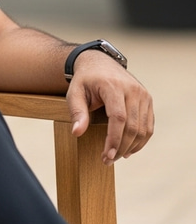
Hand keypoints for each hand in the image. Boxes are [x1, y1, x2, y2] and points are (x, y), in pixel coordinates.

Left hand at [66, 50, 153, 164]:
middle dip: (121, 147)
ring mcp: (143, 95)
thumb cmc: (85, 80)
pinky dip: (141, 140)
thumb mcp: (74, 93)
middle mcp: (133, 90)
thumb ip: (76, 112)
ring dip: (132, 146)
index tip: (107, 155)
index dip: (114, 139)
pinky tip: (129, 148)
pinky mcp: (147, 100)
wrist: (99, 63)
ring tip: (117, 156)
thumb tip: (77, 132)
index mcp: (113, 86)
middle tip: (108, 160)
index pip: (119, 118)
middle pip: (133, 126)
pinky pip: (148, 125)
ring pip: (143, 128)